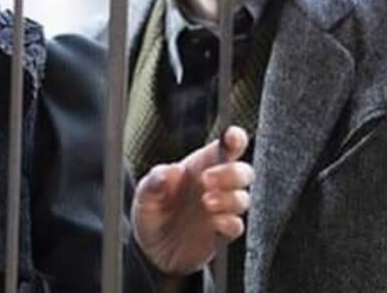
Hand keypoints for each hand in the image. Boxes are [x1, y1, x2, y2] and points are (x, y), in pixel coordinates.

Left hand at [132, 126, 253, 275]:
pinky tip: (215, 223)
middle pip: (242, 171)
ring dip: (229, 198)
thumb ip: (154, 181)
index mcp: (197, 167)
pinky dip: (230, 222)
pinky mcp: (222, 233)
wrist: (151, 250)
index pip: (223, 149)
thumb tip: (170, 171)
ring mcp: (221, 209)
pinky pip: (238, 225)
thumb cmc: (152, 212)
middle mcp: (214, 186)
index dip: (234, 139)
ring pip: (243, 198)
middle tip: (206, 180)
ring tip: (206, 202)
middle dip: (231, 173)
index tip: (232, 136)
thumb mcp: (144, 195)